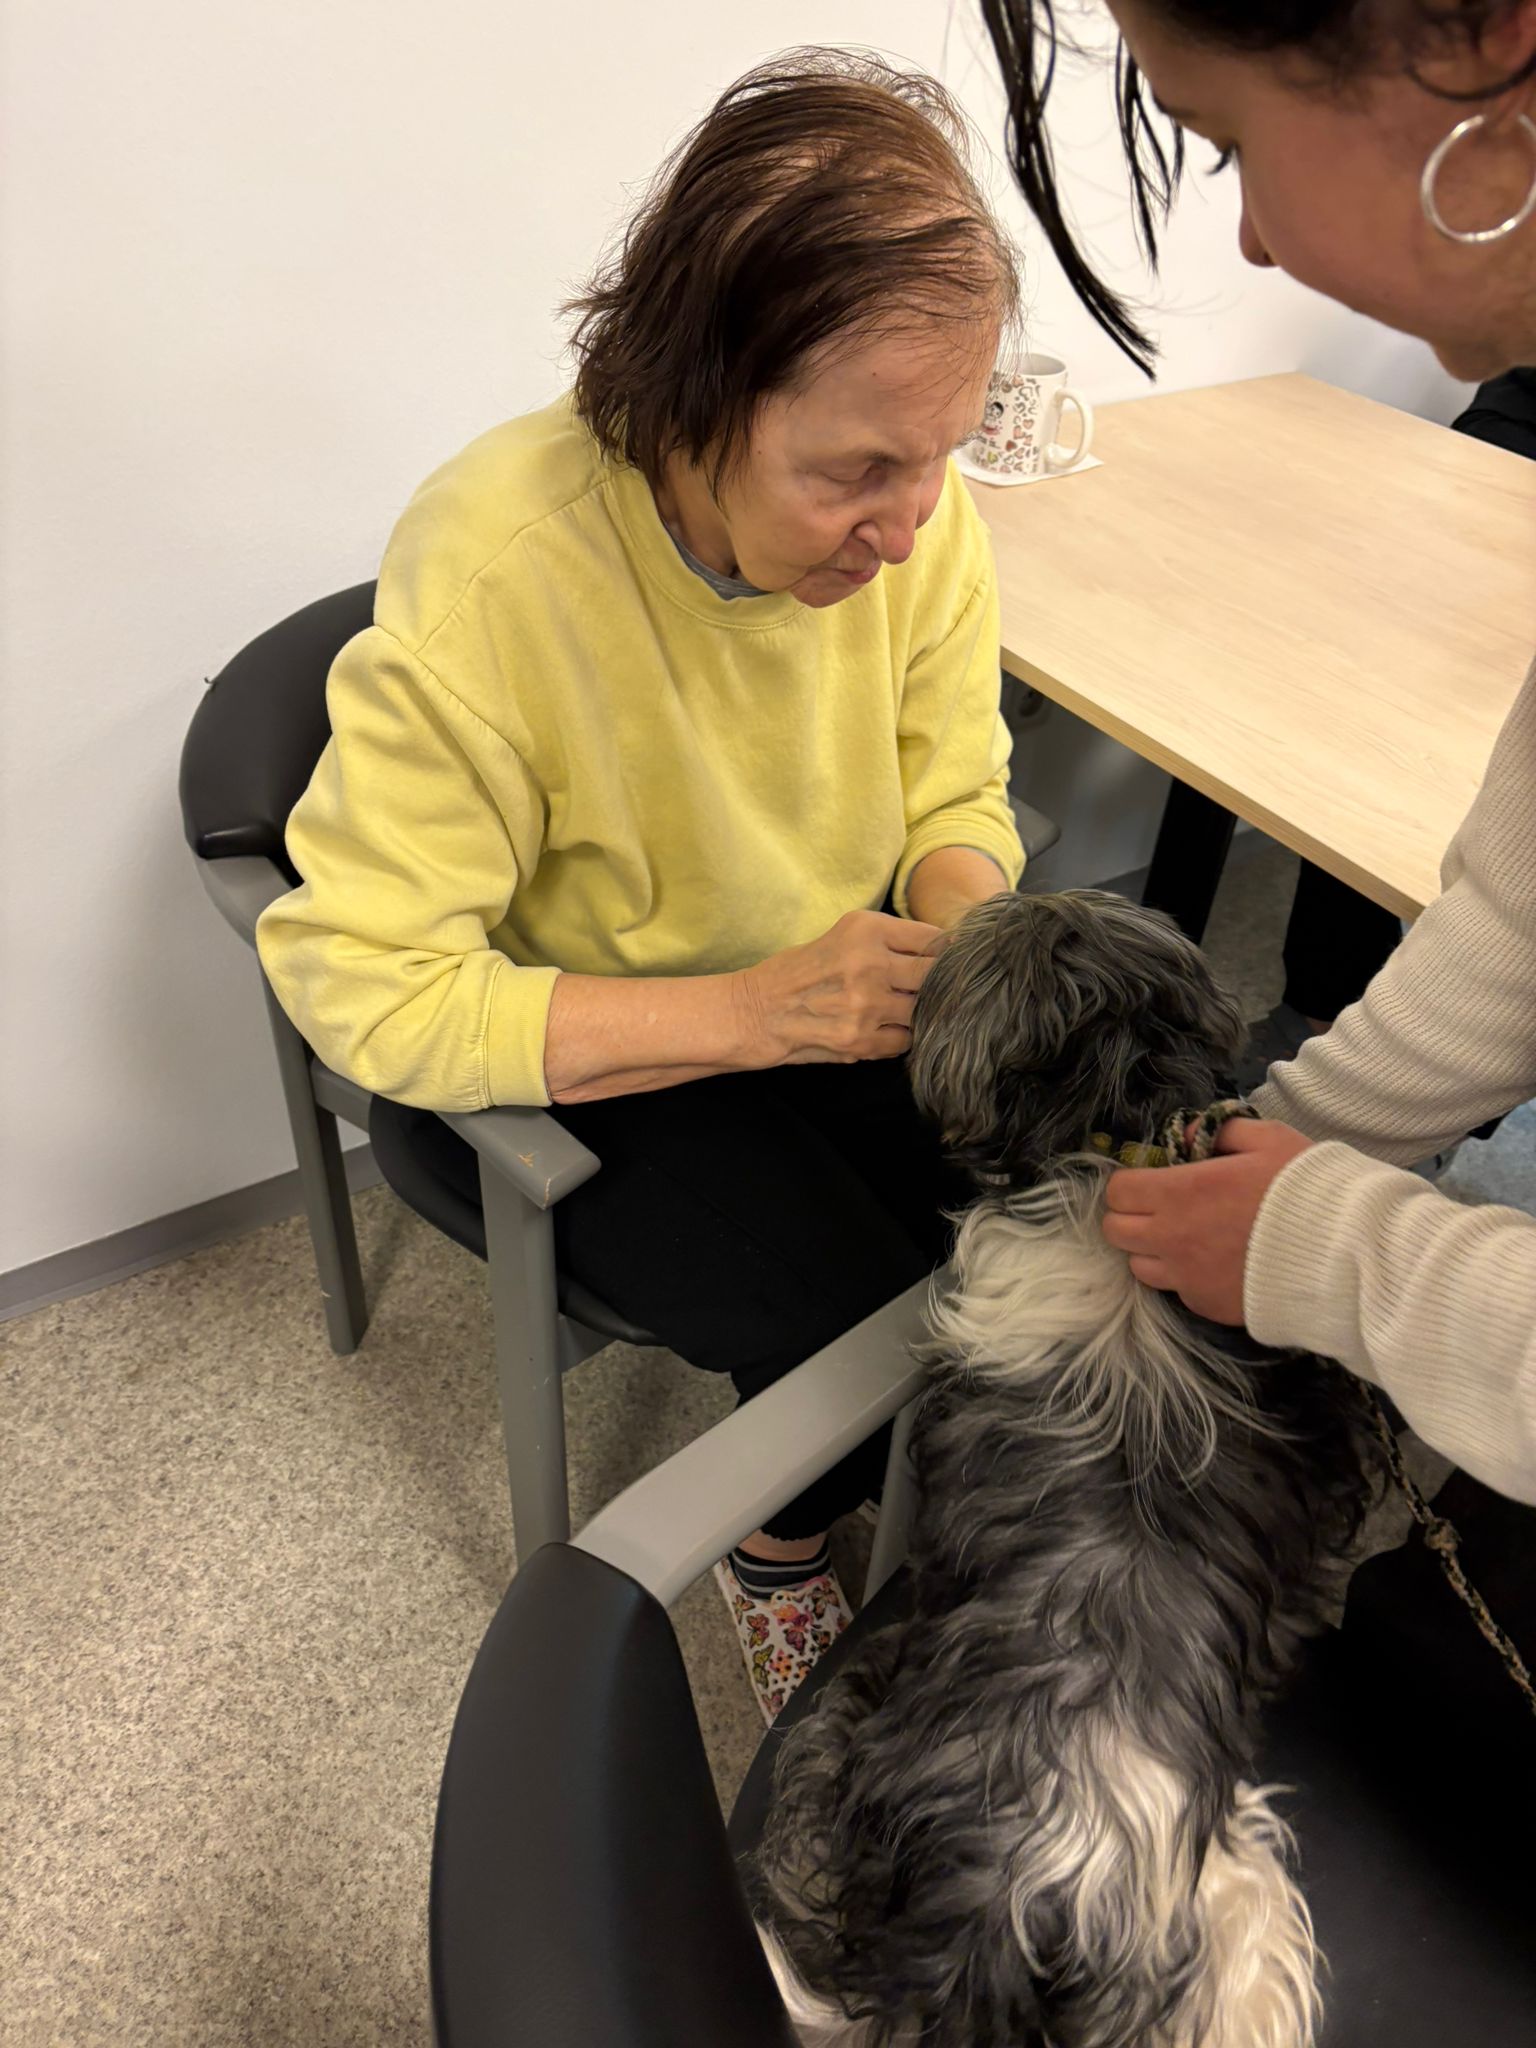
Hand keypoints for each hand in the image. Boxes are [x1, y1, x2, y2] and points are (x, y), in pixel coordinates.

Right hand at [734, 909, 943, 1065]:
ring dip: (918, 1013)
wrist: (755, 1012)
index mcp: (865, 930)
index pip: (932, 938)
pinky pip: (906, 1041)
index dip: (945, 952)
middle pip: (934, 975)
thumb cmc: (798, 972)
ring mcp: (867, 1005)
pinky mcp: (861, 1040)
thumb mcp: (841, 937)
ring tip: (901, 1010)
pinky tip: (883, 1030)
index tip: (946, 961)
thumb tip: (941, 952)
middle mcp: (869, 964)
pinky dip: (900, 1037)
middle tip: (931, 989)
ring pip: (923, 1011)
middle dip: (937, 984)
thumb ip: (887, 941)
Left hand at [1100, 1119, 1313, 1322]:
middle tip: (1162, 1209)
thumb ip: (1218, 1131)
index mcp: (1180, 1192)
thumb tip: (1184, 1135)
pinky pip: (1177, 1292)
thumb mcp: (1267, 1138)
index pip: (1118, 1192)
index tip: (1152, 1181)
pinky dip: (1186, 1278)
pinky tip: (1216, 1265)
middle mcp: (1172, 1238)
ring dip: (1152, 1251)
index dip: (1130, 1184)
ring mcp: (1186, 1278)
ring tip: (1187, 1240)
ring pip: (1138, 1266)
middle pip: (1115, 1231)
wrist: (1343, 1254)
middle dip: (1131, 1216)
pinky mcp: (1206, 1306)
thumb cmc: (1305, 1188)